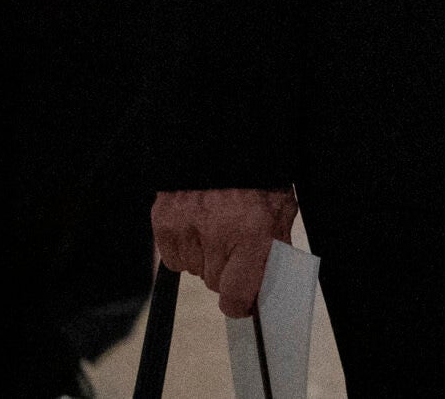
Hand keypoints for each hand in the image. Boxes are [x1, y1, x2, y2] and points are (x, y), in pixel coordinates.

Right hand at [152, 188, 298, 317]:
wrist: (225, 139)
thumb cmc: (258, 176)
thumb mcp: (281, 209)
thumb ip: (275, 250)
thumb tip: (265, 289)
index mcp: (252, 232)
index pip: (237, 294)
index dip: (241, 304)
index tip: (244, 304)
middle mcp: (216, 233)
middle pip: (215, 282)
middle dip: (228, 270)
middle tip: (236, 245)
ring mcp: (185, 227)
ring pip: (194, 270)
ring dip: (206, 257)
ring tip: (218, 227)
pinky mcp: (163, 221)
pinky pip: (173, 257)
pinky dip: (186, 247)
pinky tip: (199, 225)